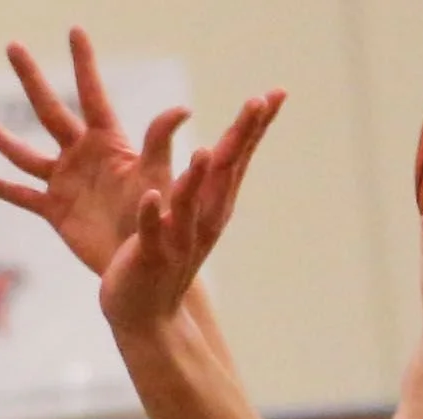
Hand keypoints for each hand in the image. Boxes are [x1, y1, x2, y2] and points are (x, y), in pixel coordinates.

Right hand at [0, 29, 276, 279]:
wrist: (143, 263)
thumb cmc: (155, 218)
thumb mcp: (157, 177)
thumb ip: (160, 142)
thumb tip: (182, 108)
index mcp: (107, 142)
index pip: (92, 94)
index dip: (84, 63)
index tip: (75, 31)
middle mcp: (81, 155)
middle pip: (49, 110)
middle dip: (31, 78)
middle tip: (13, 46)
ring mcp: (64, 181)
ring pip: (23, 153)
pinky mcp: (54, 210)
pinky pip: (21, 195)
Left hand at [103, 99, 283, 336]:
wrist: (147, 322)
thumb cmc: (163, 262)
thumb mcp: (185, 216)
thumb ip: (200, 184)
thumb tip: (217, 153)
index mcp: (210, 208)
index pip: (236, 159)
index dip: (255, 127)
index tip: (275, 93)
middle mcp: (200, 222)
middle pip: (225, 174)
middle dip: (241, 137)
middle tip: (259, 101)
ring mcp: (175, 240)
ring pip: (188, 206)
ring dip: (196, 180)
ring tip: (205, 150)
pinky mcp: (148, 258)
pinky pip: (149, 234)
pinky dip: (150, 216)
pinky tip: (150, 196)